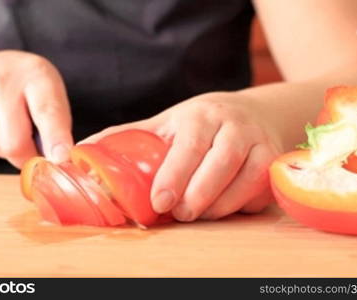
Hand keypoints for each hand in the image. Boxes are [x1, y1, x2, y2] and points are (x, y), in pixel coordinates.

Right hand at [0, 50, 72, 166]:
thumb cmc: (28, 89)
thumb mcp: (51, 94)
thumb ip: (59, 126)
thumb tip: (59, 159)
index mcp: (36, 74)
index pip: (47, 110)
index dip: (55, 137)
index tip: (61, 157)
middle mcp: (2, 82)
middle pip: (15, 143)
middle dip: (28, 155)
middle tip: (34, 144)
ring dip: (10, 149)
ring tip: (11, 125)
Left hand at [82, 92, 282, 220]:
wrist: (251, 112)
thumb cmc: (200, 122)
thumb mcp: (165, 122)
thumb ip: (127, 137)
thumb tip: (81, 152)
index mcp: (201, 115)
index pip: (189, 145)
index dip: (175, 175)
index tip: (160, 202)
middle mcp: (234, 126)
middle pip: (221, 164)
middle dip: (198, 195)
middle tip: (180, 214)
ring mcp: (260, 142)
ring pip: (247, 180)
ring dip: (221, 205)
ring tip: (198, 214)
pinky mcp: (276, 160)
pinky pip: (262, 190)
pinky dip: (243, 204)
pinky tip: (225, 207)